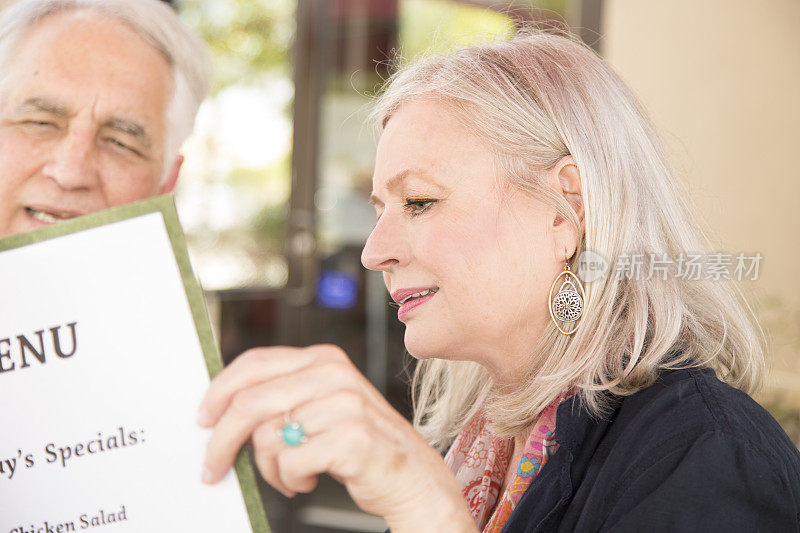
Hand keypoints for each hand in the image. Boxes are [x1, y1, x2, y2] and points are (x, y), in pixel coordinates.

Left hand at [198, 344, 476, 531]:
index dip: (220, 391)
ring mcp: (345, 405)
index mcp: (324, 359)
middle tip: (212, 468)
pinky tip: (307, 481)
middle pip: (250, 402)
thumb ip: (283, 398)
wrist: (413, 478)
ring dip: (269, 469)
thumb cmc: (361, 445)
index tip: (203, 418)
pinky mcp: (351, 438)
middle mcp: (334, 375)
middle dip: (221, 441)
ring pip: (267, 438)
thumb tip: (221, 409)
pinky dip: (290, 480)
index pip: (256, 364)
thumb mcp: (322, 407)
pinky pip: (290, 462)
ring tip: (289, 475)